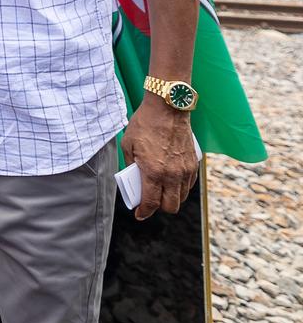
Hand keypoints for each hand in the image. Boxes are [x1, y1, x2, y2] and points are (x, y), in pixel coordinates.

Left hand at [120, 98, 198, 218]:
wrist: (168, 108)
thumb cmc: (145, 124)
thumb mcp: (128, 144)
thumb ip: (131, 164)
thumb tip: (133, 178)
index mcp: (153, 172)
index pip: (151, 203)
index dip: (144, 212)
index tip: (139, 214)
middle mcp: (172, 174)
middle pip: (170, 206)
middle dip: (159, 208)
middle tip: (150, 202)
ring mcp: (185, 170)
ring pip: (182, 197)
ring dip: (171, 198)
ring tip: (160, 190)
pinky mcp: (194, 163)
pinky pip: (189, 184)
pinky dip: (181, 187)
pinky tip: (171, 181)